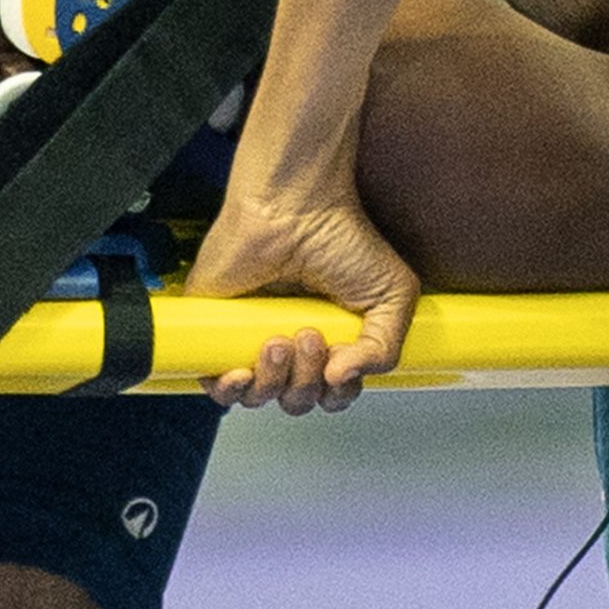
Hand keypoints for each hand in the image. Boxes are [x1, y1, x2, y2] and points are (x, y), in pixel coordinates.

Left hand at [187, 182, 420, 412]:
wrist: (292, 208)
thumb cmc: (341, 237)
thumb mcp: (392, 295)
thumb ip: (384, 349)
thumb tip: (342, 379)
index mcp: (333, 341)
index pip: (333, 394)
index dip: (338, 392)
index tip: (340, 359)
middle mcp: (293, 344)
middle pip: (297, 400)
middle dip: (307, 381)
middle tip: (309, 335)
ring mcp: (253, 339)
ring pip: (260, 396)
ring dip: (273, 380)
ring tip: (278, 339)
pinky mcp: (217, 330)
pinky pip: (217, 385)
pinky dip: (229, 389)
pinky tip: (243, 369)